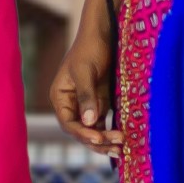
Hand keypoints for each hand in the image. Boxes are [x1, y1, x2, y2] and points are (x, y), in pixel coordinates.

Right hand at [51, 15, 122, 158]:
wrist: (103, 34)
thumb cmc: (90, 49)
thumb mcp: (86, 71)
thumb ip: (87, 96)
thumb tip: (89, 122)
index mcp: (60, 97)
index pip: (68, 123)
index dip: (82, 133)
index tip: (98, 138)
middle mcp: (71, 105)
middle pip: (81, 130)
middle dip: (97, 140)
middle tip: (117, 145)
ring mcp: (85, 106)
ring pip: (93, 130)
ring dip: (106, 140)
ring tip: (122, 148)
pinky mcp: (99, 104)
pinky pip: (103, 123)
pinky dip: (111, 132)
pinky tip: (123, 139)